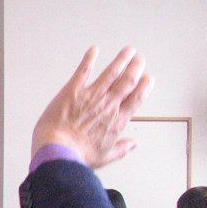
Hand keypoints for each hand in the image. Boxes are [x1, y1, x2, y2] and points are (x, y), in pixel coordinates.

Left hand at [31, 46, 152, 168]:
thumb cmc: (79, 156)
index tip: (148, 78)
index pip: (137, 98)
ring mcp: (91, 95)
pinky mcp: (73, 90)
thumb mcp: (105, 156)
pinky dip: (89, 59)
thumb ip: (122, 148)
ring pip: (111, 72)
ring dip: (121, 60)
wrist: (58, 150)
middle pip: (128, 81)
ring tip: (128, 50)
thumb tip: (133, 144)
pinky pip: (83, 70)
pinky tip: (94, 50)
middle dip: (135, 68)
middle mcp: (108, 104)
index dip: (145, 86)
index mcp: (117, 120)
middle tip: (139, 59)